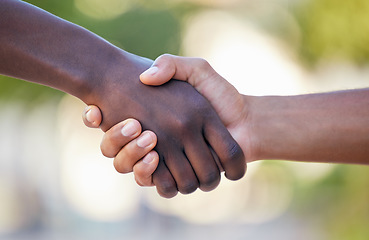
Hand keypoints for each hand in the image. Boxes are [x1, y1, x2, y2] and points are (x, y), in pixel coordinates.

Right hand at [84, 54, 244, 196]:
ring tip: (148, 137)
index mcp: (153, 119)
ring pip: (131, 168)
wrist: (246, 121)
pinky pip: (154, 183)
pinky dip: (149, 173)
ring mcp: (164, 160)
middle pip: (116, 151)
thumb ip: (171, 65)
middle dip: (115, 142)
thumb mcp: (196, 71)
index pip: (112, 124)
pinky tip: (155, 155)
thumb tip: (143, 77)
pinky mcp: (177, 176)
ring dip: (131, 157)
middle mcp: (154, 141)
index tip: (96, 111)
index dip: (94, 119)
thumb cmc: (221, 95)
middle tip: (131, 124)